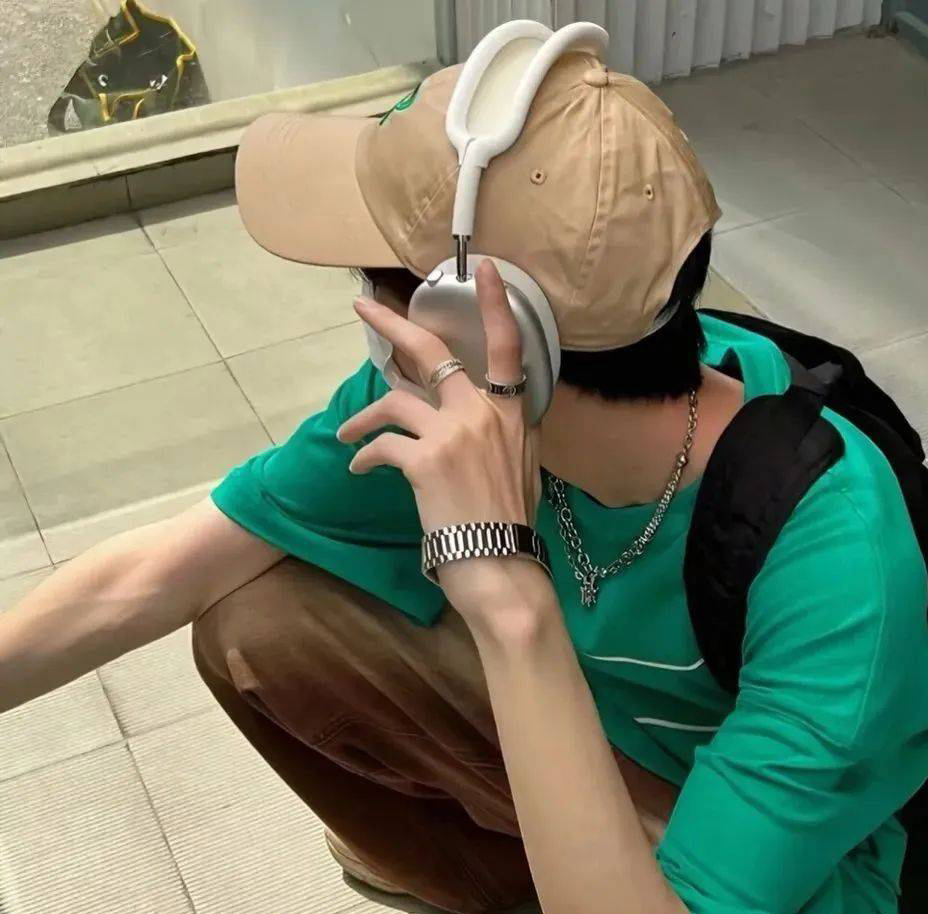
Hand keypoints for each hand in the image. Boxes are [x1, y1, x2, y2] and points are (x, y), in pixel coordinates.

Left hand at [337, 260, 548, 626]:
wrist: (501, 568)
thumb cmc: (509, 527)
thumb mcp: (520, 472)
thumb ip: (500, 436)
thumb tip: (472, 424)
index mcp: (511, 415)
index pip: (509, 349)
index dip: (496, 306)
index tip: (483, 270)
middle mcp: (484, 414)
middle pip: (432, 354)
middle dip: (392, 326)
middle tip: (363, 309)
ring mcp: (454, 434)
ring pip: (395, 401)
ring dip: (364, 416)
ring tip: (346, 435)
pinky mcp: (425, 461)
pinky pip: (382, 445)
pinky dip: (364, 456)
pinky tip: (358, 469)